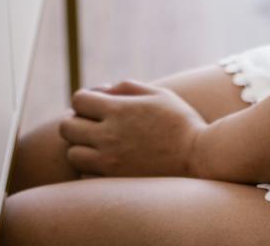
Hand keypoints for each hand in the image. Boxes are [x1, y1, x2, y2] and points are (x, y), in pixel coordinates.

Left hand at [60, 80, 208, 178]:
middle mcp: (109, 136)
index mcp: (118, 110)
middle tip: (92, 125)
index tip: (95, 106)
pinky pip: (86, 176)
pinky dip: (90, 169)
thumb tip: (102, 90)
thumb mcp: (158, 94)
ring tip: (98, 146)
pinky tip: (106, 164)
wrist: (201, 159)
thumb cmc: (182, 123)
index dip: (84, 100)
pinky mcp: (115, 183)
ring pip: (73, 153)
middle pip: (67, 127)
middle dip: (76, 122)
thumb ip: (127, 87)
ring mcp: (110, 162)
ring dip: (81, 147)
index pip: (78, 100)